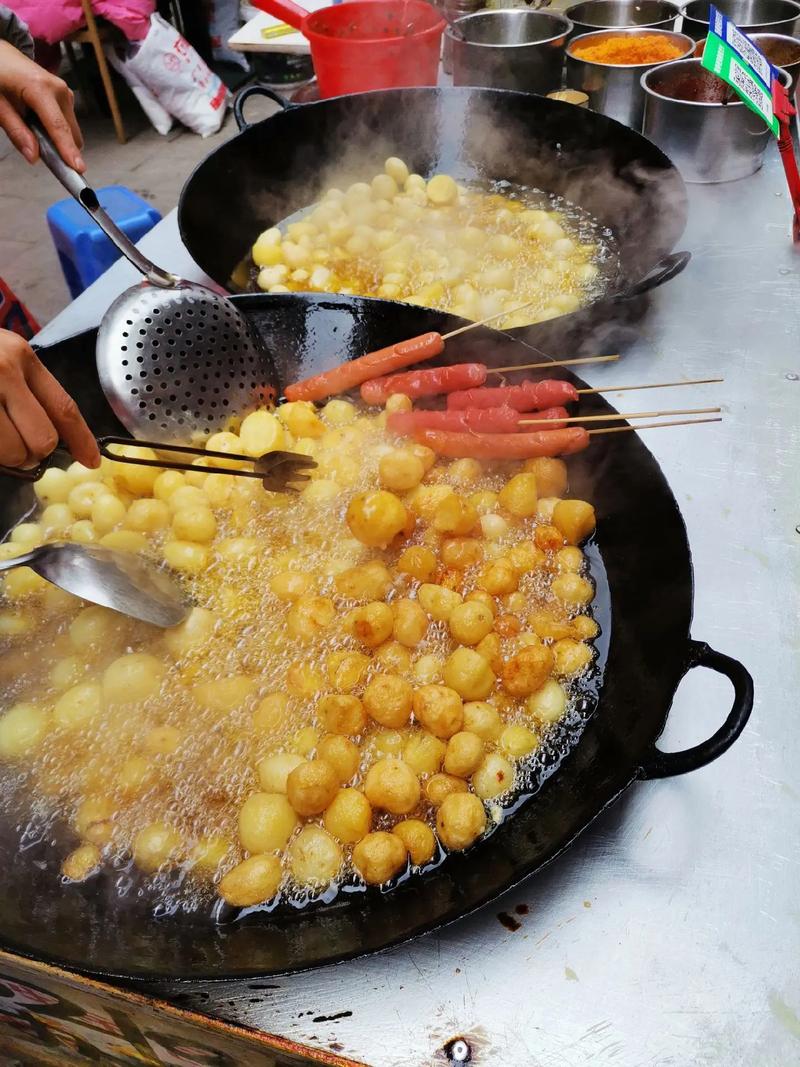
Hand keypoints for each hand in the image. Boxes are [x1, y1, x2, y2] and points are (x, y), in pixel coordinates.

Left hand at [0, 40, 83, 171]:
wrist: (1, 54)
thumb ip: (16, 131)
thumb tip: (33, 157)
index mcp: (40, 88)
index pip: (57, 126)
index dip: (68, 150)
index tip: (79, 169)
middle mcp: (59, 90)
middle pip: (70, 132)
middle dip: (60, 147)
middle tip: (37, 148)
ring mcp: (65, 92)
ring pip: (71, 130)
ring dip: (57, 138)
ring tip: (32, 128)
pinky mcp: (66, 96)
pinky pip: (67, 122)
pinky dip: (57, 130)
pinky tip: (38, 121)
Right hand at [0, 329, 98, 469]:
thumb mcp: (1, 356)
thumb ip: (26, 390)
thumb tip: (53, 438)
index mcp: (20, 356)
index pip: (63, 406)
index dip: (81, 439)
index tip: (91, 460)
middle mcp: (2, 370)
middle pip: (43, 439)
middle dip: (32, 453)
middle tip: (15, 446)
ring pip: (13, 452)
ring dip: (4, 455)